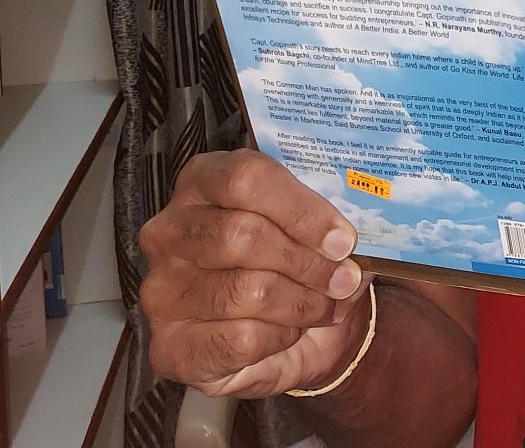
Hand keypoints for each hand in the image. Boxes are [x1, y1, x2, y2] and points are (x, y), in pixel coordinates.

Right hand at [139, 150, 372, 398]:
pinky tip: (291, 331)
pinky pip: (239, 339)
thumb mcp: (316, 228)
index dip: (301, 210)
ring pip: (246, 290)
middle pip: (241, 234)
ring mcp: (161, 289)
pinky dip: (282, 337)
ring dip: (302, 303)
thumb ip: (331, 215)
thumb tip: (363, 222)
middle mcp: (170, 230)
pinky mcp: (169, 345)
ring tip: (326, 305)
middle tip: (344, 278)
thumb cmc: (297, 266)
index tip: (343, 238)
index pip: (245, 178)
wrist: (289, 334)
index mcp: (203, 182)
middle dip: (306, 261)